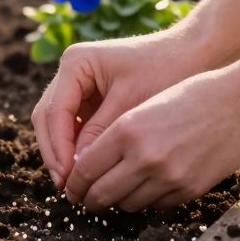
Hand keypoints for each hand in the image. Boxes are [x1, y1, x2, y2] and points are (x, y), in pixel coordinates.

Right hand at [31, 28, 213, 188]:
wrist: (192, 54)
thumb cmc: (165, 71)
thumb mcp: (131, 104)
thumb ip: (101, 132)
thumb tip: (78, 167)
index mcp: (76, 62)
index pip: (55, 111)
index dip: (58, 147)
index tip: (68, 177)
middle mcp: (70, 71)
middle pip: (47, 117)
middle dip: (55, 153)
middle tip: (66, 186)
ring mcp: (77, 84)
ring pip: (56, 124)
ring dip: (62, 153)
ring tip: (73, 183)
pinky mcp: (89, 98)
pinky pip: (73, 126)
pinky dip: (76, 148)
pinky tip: (85, 171)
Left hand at [62, 67, 239, 211]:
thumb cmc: (190, 95)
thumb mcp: (144, 106)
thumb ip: (115, 136)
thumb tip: (87, 167)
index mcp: (127, 129)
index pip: (84, 169)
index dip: (73, 183)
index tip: (71, 187)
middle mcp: (144, 156)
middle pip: (100, 194)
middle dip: (88, 200)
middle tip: (84, 199)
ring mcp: (168, 177)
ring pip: (126, 204)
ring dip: (117, 202)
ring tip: (115, 193)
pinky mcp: (189, 190)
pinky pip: (155, 206)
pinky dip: (146, 201)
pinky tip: (146, 188)